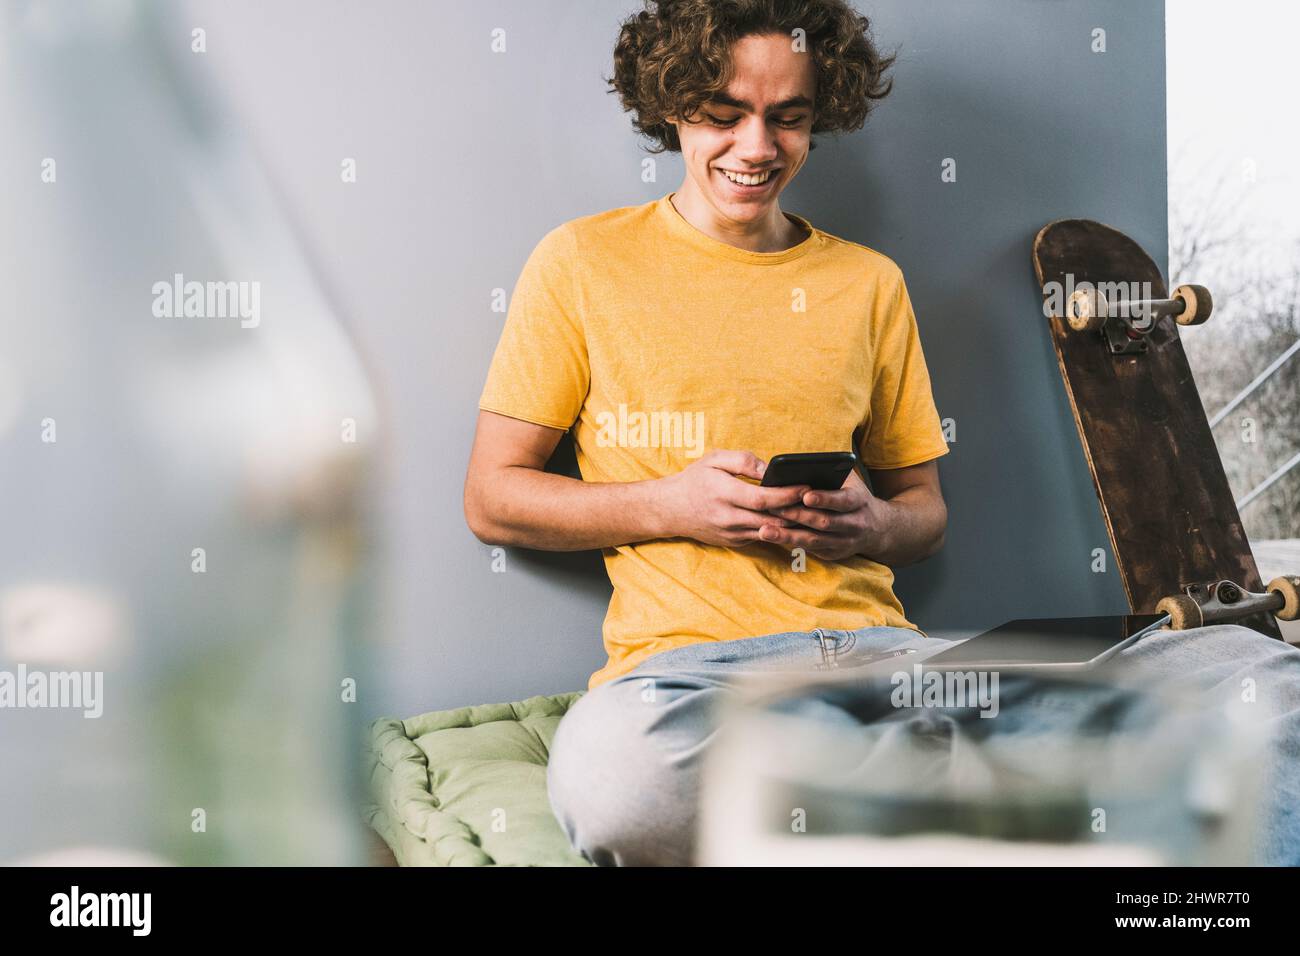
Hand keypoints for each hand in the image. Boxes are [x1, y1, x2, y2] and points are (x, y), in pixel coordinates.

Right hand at [656, 450, 810, 547]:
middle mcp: (729, 518)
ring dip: (791, 524)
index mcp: (725, 494)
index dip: (788, 494)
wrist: (670, 509)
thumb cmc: (694, 480)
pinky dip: (778, 530)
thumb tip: (769, 469)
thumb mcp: (714, 459)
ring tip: (811, 512)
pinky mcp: (734, 542)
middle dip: (797, 512)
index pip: (764, 499)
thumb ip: (742, 461)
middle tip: (818, 501)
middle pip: (772, 520)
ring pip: (770, 532)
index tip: (806, 487)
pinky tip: (792, 521)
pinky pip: (762, 537)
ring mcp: (731, 534)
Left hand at [759, 469, 884, 560]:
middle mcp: (855, 524)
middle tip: (772, 508)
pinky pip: (810, 550)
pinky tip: (772, 538)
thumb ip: (831, 473)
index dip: (825, 499)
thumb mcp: (850, 482)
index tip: (805, 496)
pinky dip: (791, 544)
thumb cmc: (853, 497)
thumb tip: (800, 466)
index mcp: (859, 501)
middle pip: (824, 522)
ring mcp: (844, 542)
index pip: (843, 501)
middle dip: (797, 516)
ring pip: (814, 541)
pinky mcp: (834, 554)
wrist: (876, 528)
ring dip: (788, 536)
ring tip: (764, 531)